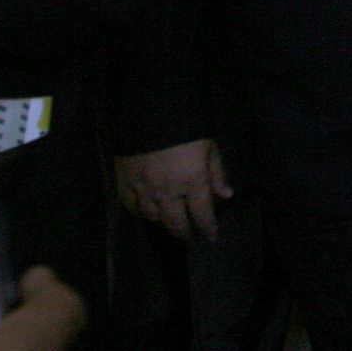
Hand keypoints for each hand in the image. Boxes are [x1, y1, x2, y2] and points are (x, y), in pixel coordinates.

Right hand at [114, 137, 230, 240]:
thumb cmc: (186, 129)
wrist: (150, 112)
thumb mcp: (209, 147)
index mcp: (192, 180)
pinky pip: (132, 207)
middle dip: (186, 233)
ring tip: (172, 223)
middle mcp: (168, 190)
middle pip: (177, 223)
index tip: (211, 236)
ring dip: (165, 223)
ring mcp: (144, 189)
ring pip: (154, 218)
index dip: (208, 228)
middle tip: (191, 238)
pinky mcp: (125, 183)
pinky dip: (141, 212)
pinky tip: (148, 212)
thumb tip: (226, 195)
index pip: (202, 214)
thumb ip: (216, 173)